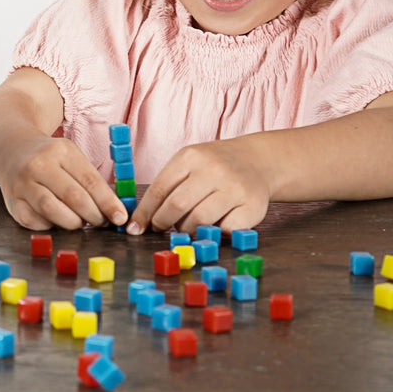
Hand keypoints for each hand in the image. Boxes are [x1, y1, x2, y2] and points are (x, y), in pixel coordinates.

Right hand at [0, 134, 129, 230]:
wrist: (10, 149)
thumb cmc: (48, 158)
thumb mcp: (70, 157)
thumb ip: (90, 181)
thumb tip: (114, 211)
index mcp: (61, 151)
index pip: (90, 181)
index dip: (108, 202)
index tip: (120, 217)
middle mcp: (40, 165)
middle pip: (73, 197)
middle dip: (93, 215)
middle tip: (101, 222)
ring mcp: (23, 184)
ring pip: (52, 210)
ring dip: (72, 222)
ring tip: (80, 223)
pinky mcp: (12, 202)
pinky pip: (34, 222)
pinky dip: (49, 226)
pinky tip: (56, 221)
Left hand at [126, 137, 270, 234]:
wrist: (258, 161)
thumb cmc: (214, 167)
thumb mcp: (189, 164)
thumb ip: (167, 186)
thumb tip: (140, 220)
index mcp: (191, 157)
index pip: (159, 189)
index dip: (144, 213)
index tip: (135, 228)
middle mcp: (214, 170)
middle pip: (177, 206)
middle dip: (163, 223)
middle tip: (161, 228)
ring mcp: (235, 188)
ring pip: (199, 221)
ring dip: (187, 230)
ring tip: (187, 226)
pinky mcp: (253, 206)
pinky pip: (225, 230)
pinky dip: (214, 234)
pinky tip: (212, 227)